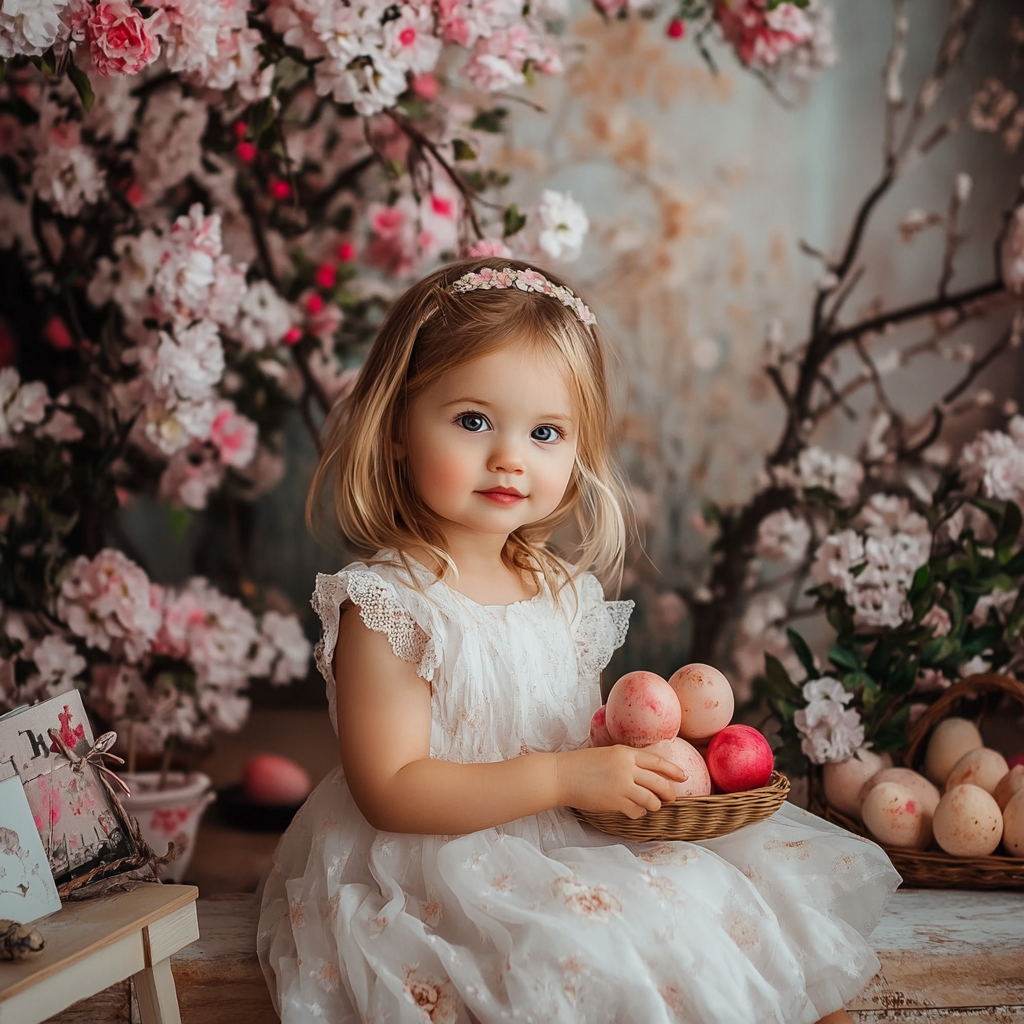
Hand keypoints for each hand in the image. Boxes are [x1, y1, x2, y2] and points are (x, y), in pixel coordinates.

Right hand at [555, 745, 686, 818]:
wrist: (562, 776)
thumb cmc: (581, 764)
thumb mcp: (607, 754)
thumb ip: (627, 761)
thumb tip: (646, 772)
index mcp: (625, 753)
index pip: (657, 761)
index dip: (673, 770)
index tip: (683, 777)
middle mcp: (627, 768)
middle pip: (659, 782)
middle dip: (669, 792)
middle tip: (671, 797)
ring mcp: (622, 786)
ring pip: (652, 800)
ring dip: (654, 805)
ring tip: (650, 805)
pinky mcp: (616, 802)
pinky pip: (637, 811)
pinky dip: (639, 813)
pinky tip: (634, 811)